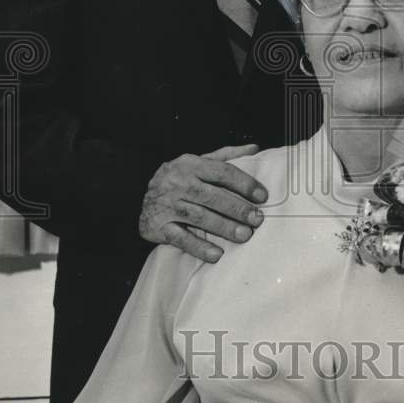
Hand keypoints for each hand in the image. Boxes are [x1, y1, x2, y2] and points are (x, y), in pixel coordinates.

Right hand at [139, 144, 267, 262]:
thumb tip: (254, 149)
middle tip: (257, 218)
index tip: (262, 196)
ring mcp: (167, 205)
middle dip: (237, 208)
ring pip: (199, 217)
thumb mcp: (198, 162)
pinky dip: (199, 247)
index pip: (221, 171)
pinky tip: (216, 254)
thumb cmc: (178, 180)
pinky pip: (181, 238)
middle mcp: (177, 183)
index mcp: (190, 164)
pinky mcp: (159, 227)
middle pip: (212, 196)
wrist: (141, 200)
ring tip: (244, 235)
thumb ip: (226, 156)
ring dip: (224, 227)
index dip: (244, 183)